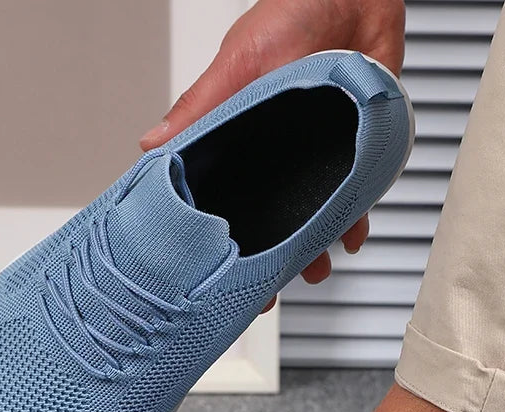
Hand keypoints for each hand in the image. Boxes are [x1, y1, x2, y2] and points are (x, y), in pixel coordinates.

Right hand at [140, 0, 405, 310]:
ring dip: (311, 250)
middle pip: (267, 221)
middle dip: (267, 260)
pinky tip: (351, 237)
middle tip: (264, 292)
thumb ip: (201, 107)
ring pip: (309, 219)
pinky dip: (353, 221)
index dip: (221, 241)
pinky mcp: (350, 154)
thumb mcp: (238, 64)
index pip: (224, 201)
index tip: (216, 276)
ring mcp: (313, 160)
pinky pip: (352, 198)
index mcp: (241, 144)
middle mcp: (274, 159)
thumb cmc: (291, 15)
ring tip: (312, 271)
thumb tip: (151, 146)